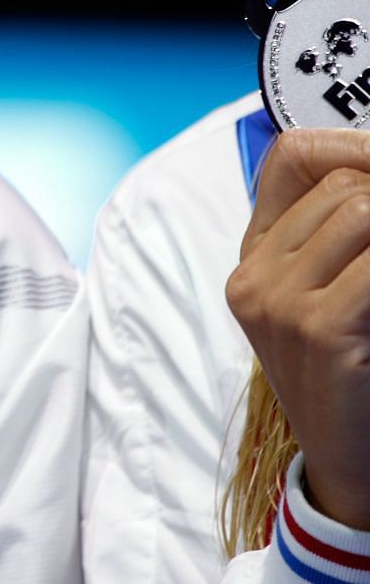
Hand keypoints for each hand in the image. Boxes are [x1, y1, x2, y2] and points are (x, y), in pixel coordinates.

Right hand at [226, 127, 369, 527]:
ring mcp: (275, 300)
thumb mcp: (332, 298)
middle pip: (342, 183)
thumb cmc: (355, 375)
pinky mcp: (314, 328)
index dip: (353, 146)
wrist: (351, 465)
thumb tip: (369, 182)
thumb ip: (340, 240)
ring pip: (361, 211)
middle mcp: (253, 272)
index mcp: (255, 256)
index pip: (291, 155)